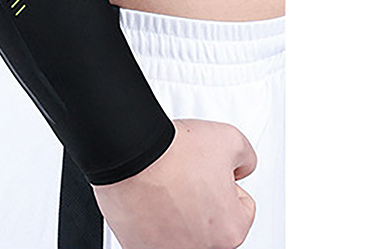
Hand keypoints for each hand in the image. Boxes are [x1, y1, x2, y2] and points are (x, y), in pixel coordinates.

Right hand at [92, 119, 256, 248]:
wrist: (131, 151)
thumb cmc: (173, 151)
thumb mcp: (230, 138)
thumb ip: (246, 158)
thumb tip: (242, 166)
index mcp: (231, 229)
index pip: (242, 208)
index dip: (225, 182)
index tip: (208, 171)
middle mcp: (203, 247)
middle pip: (211, 223)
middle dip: (201, 200)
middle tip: (185, 175)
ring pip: (181, 230)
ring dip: (176, 211)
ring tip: (164, 183)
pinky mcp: (139, 246)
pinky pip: (151, 233)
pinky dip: (149, 217)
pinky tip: (146, 196)